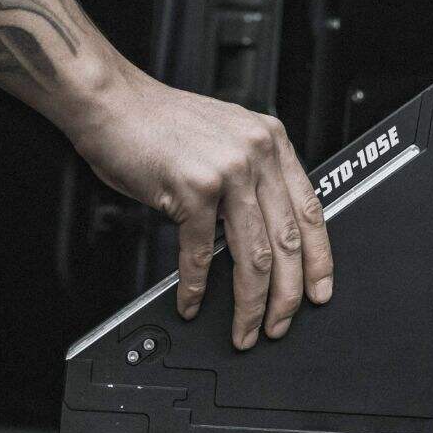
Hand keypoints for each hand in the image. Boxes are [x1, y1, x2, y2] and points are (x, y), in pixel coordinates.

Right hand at [68, 66, 331, 346]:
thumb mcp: (226, 139)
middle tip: (281, 323)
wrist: (113, 102)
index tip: (320, 290)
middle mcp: (257, 154)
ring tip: (245, 329)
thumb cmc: (160, 123)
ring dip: (250, 303)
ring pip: (254, 255)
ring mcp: (227, 171)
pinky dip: (197, 286)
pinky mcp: (193, 189)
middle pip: (288, 240)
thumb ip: (252, 178)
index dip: (318, 258)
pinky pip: (203, 252)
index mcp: (271, 142)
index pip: (311, 210)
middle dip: (288, 294)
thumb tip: (266, 235)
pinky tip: (193, 302)